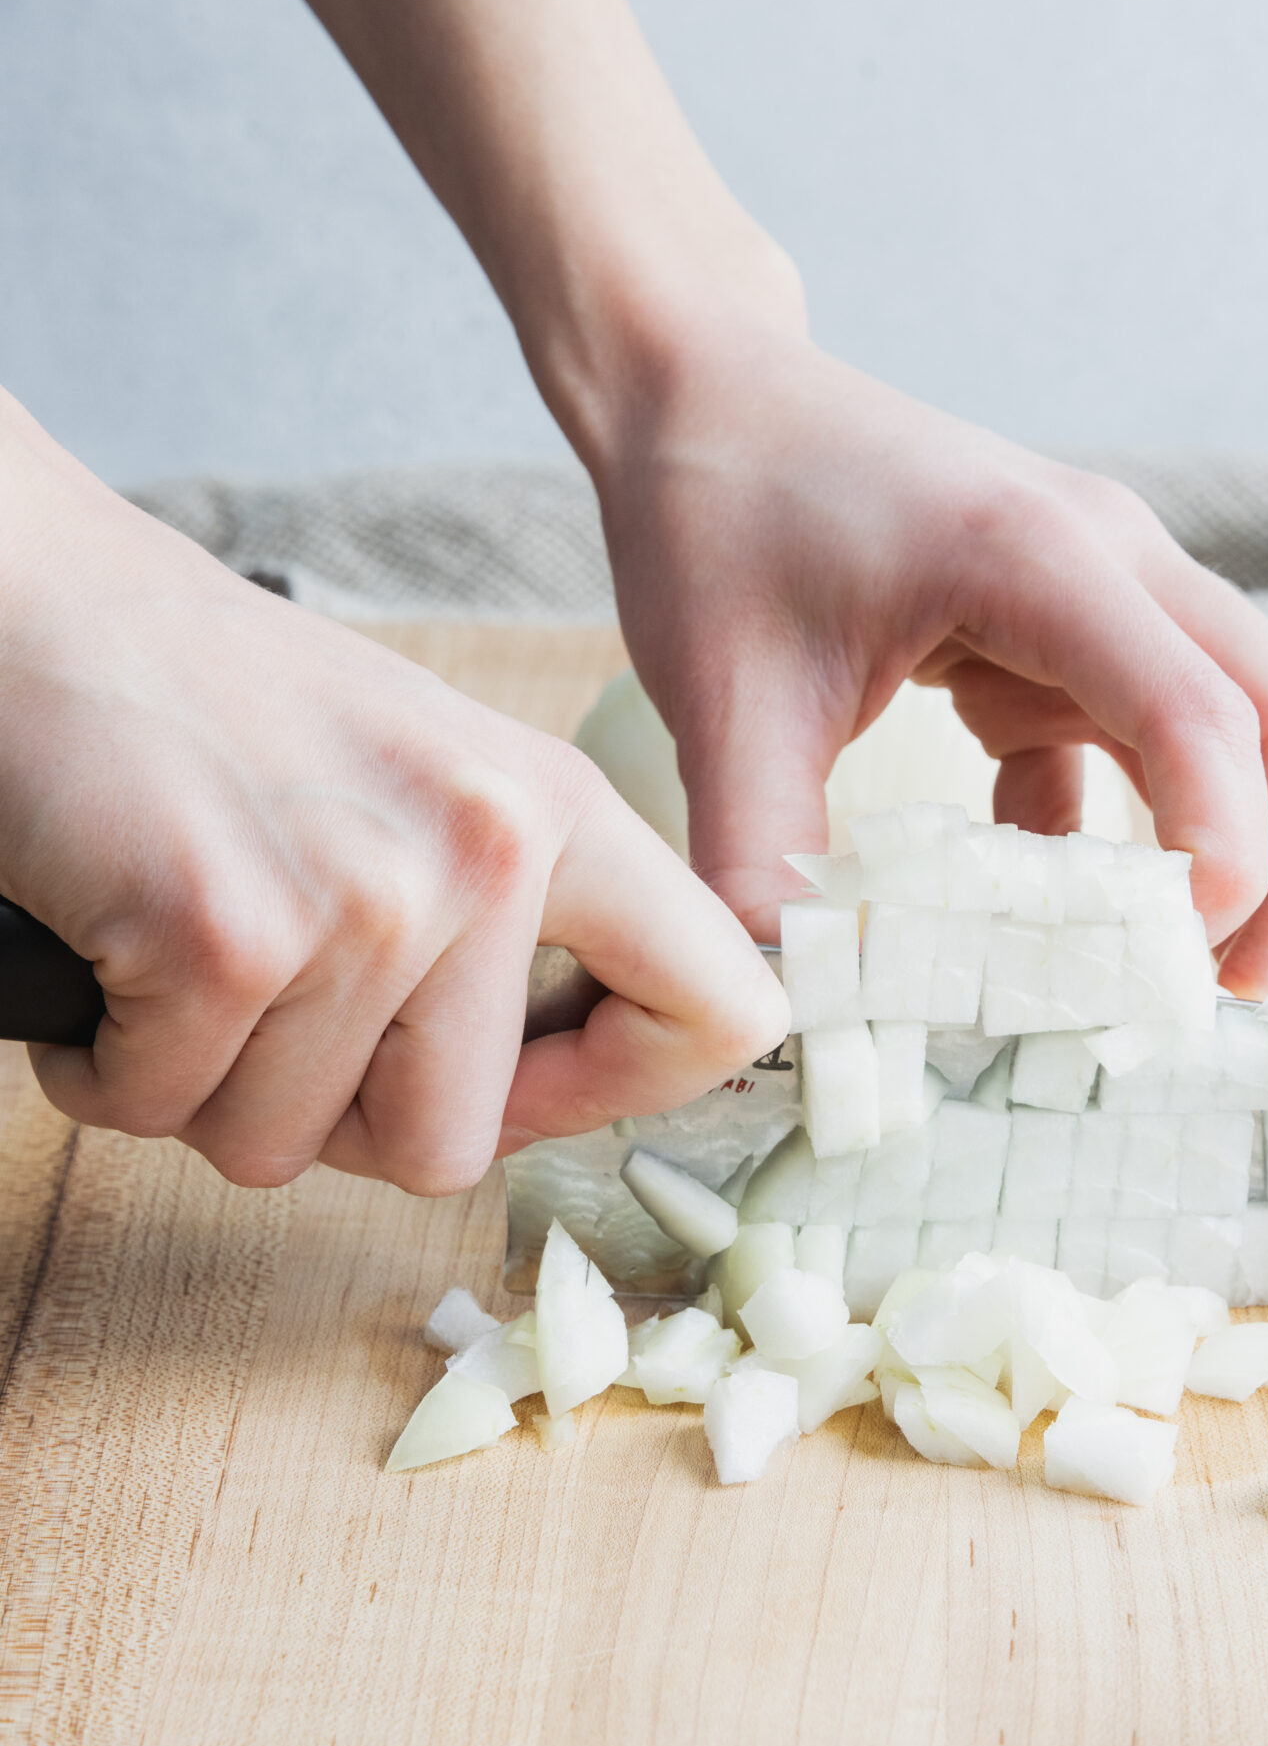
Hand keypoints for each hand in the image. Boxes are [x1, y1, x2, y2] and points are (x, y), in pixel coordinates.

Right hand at [0, 398, 786, 1191]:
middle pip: (449, 1147)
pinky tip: (107, 962)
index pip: (722, 1010)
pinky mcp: (223, 932)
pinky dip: (106, 1069)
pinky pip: (161, 1111)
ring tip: (175, 961)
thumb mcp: (424, 780)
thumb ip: (510, 925)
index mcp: (555, 810)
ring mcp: (362, 896)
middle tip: (266, 1018)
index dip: (621, 1090)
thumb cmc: (215, 706)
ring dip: (203, 1090)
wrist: (37, 597)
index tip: (529, 1089)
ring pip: (286, 1148)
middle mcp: (484, 851)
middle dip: (331, 1120)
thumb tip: (547, 1100)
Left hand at [597, 329, 1267, 995]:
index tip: (1189, 959)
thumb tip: (788, 1005)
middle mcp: (1109, 563)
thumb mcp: (724, 700)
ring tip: (1191, 976)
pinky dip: (1128, 834)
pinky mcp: (1066, 632)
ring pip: (1245, 725)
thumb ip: (760, 857)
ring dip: (1247, 849)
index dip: (1224, 843)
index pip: (1197, 710)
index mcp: (1036, 559)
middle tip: (1253, 991)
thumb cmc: (718, 513)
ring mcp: (1102, 593)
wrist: (705, 397)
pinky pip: (1141, 743)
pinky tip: (1057, 919)